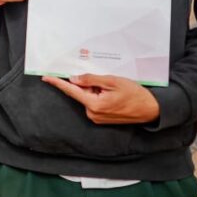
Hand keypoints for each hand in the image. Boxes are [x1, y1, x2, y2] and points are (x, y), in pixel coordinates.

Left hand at [42, 74, 159, 124]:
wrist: (150, 109)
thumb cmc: (134, 94)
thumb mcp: (113, 81)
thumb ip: (91, 80)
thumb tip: (74, 79)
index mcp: (94, 104)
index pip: (71, 91)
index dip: (58, 83)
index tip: (46, 78)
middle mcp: (92, 114)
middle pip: (82, 93)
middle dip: (89, 84)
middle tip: (106, 81)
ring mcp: (96, 118)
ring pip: (88, 97)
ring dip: (96, 90)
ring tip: (114, 89)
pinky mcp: (101, 119)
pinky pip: (94, 103)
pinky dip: (99, 96)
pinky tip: (113, 95)